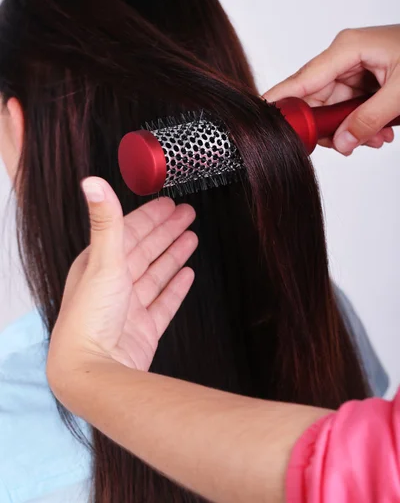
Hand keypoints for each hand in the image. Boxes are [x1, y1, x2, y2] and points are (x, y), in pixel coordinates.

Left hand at [47, 177, 197, 377]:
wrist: (93, 369)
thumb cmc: (90, 316)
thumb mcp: (102, 260)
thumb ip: (104, 220)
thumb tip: (92, 181)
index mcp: (100, 263)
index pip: (130, 232)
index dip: (151, 217)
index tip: (169, 203)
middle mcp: (114, 283)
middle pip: (146, 249)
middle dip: (167, 231)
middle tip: (189, 214)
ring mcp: (130, 307)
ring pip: (156, 273)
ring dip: (173, 254)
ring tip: (192, 238)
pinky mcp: (144, 328)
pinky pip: (164, 302)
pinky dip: (175, 287)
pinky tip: (188, 274)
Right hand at [264, 25, 399, 154]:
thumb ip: (370, 119)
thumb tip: (344, 142)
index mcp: (347, 49)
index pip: (303, 79)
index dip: (282, 101)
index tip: (263, 117)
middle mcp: (345, 57)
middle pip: (317, 99)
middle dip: (330, 127)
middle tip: (345, 146)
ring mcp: (355, 68)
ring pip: (335, 108)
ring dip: (351, 129)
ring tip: (376, 139)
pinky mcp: (366, 79)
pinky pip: (351, 107)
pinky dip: (363, 124)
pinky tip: (380, 133)